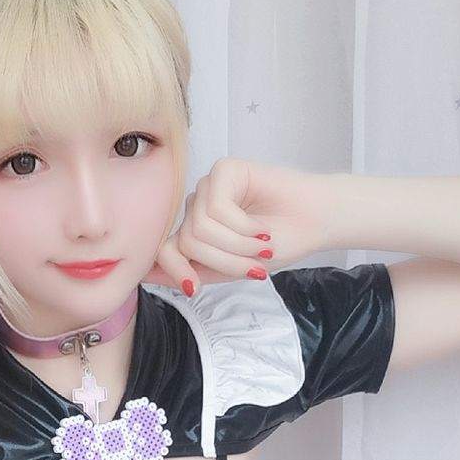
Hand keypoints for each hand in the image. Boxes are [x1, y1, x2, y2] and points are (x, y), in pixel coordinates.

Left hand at [144, 156, 317, 292]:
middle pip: (187, 242)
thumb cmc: (279, 244)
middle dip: (223, 262)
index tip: (194, 288)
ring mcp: (209, 188)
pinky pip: (217, 209)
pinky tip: (262, 229)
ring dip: (236, 247)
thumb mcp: (231, 267)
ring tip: (262, 247)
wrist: (315, 224)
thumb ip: (193, 270)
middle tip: (255, 267)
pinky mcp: (225, 171)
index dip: (175, 270)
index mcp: (195, 231)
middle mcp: (197, 207)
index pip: (165, 249)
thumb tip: (144, 276)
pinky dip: (243, 227)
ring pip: (200, 228)